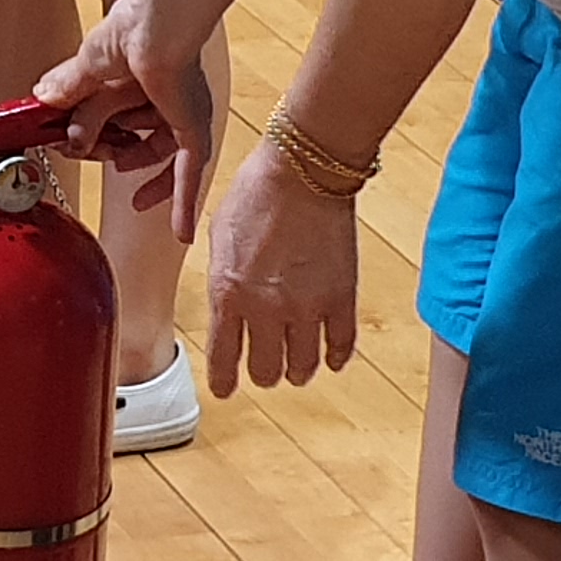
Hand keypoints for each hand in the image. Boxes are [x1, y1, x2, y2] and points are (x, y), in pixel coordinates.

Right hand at [38, 0, 218, 237]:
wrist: (153, 26)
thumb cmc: (130, 30)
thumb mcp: (88, 66)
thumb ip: (68, 86)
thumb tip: (43, 99)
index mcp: (146, 80)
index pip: (121, 119)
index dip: (98, 135)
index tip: (72, 141)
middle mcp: (170, 100)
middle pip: (140, 140)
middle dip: (112, 150)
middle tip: (85, 148)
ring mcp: (185, 117)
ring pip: (156, 154)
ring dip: (137, 167)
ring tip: (116, 169)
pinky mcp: (193, 131)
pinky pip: (188, 175)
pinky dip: (183, 204)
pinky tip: (181, 233)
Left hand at [201, 140, 361, 391]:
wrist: (303, 171)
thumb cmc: (255, 194)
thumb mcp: (218, 236)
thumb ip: (221, 279)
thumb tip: (224, 305)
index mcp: (228, 293)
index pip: (223, 358)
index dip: (224, 381)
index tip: (226, 390)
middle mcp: (266, 309)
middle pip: (265, 371)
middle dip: (263, 373)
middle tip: (265, 368)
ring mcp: (307, 307)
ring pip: (303, 368)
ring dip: (298, 370)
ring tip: (297, 366)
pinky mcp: (342, 298)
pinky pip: (341, 347)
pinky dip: (335, 358)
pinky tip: (331, 359)